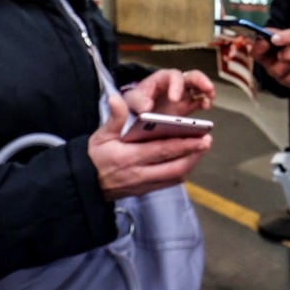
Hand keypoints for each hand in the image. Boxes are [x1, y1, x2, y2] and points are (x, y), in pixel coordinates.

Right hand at [87, 91, 211, 199]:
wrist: (83, 184)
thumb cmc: (93, 157)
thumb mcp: (99, 135)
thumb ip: (113, 118)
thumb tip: (116, 98)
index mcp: (128, 158)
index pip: (161, 151)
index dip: (183, 144)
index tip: (200, 137)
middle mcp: (138, 174)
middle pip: (174, 167)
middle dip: (193, 154)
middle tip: (206, 141)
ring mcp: (143, 185)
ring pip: (174, 177)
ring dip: (190, 163)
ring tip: (199, 148)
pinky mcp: (144, 191)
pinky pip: (168, 183)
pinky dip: (180, 172)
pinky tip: (186, 161)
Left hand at [122, 68, 214, 116]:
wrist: (133, 113)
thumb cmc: (133, 103)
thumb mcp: (130, 100)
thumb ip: (137, 101)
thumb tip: (147, 108)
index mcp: (161, 80)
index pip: (172, 76)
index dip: (176, 85)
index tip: (175, 99)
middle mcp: (174, 85)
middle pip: (191, 76)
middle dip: (201, 80)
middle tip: (207, 88)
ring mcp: (182, 95)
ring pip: (199, 87)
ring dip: (206, 90)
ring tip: (210, 98)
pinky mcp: (186, 107)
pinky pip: (199, 101)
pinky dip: (204, 102)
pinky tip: (206, 106)